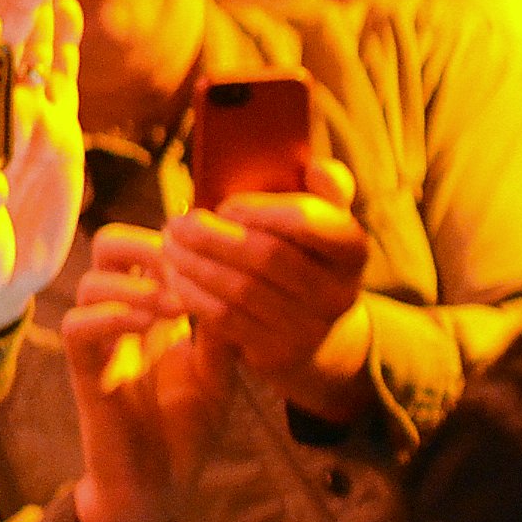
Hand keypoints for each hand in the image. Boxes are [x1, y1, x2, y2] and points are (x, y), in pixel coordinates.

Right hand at [62, 225, 235, 521]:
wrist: (158, 485)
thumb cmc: (187, 430)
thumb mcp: (220, 376)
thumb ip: (223, 331)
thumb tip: (238, 281)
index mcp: (159, 312)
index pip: (149, 247)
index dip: (175, 239)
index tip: (212, 251)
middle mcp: (125, 318)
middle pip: (108, 246)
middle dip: (143, 242)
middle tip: (180, 264)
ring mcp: (101, 342)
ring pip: (91, 281)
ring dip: (135, 283)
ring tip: (175, 306)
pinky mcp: (83, 371)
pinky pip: (78, 326)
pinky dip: (110, 315)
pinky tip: (146, 324)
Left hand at [157, 156, 372, 423]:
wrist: (317, 336)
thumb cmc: (306, 262)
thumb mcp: (322, 226)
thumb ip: (325, 190)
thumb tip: (317, 167)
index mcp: (352, 250)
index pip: (308, 221)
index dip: (259, 210)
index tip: (224, 207)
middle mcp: (339, 292)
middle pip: (266, 256)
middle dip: (212, 237)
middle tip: (176, 224)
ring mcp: (310, 327)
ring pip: (240, 289)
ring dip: (195, 265)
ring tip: (169, 247)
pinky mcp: (278, 353)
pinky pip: (226, 319)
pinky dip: (194, 295)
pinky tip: (176, 279)